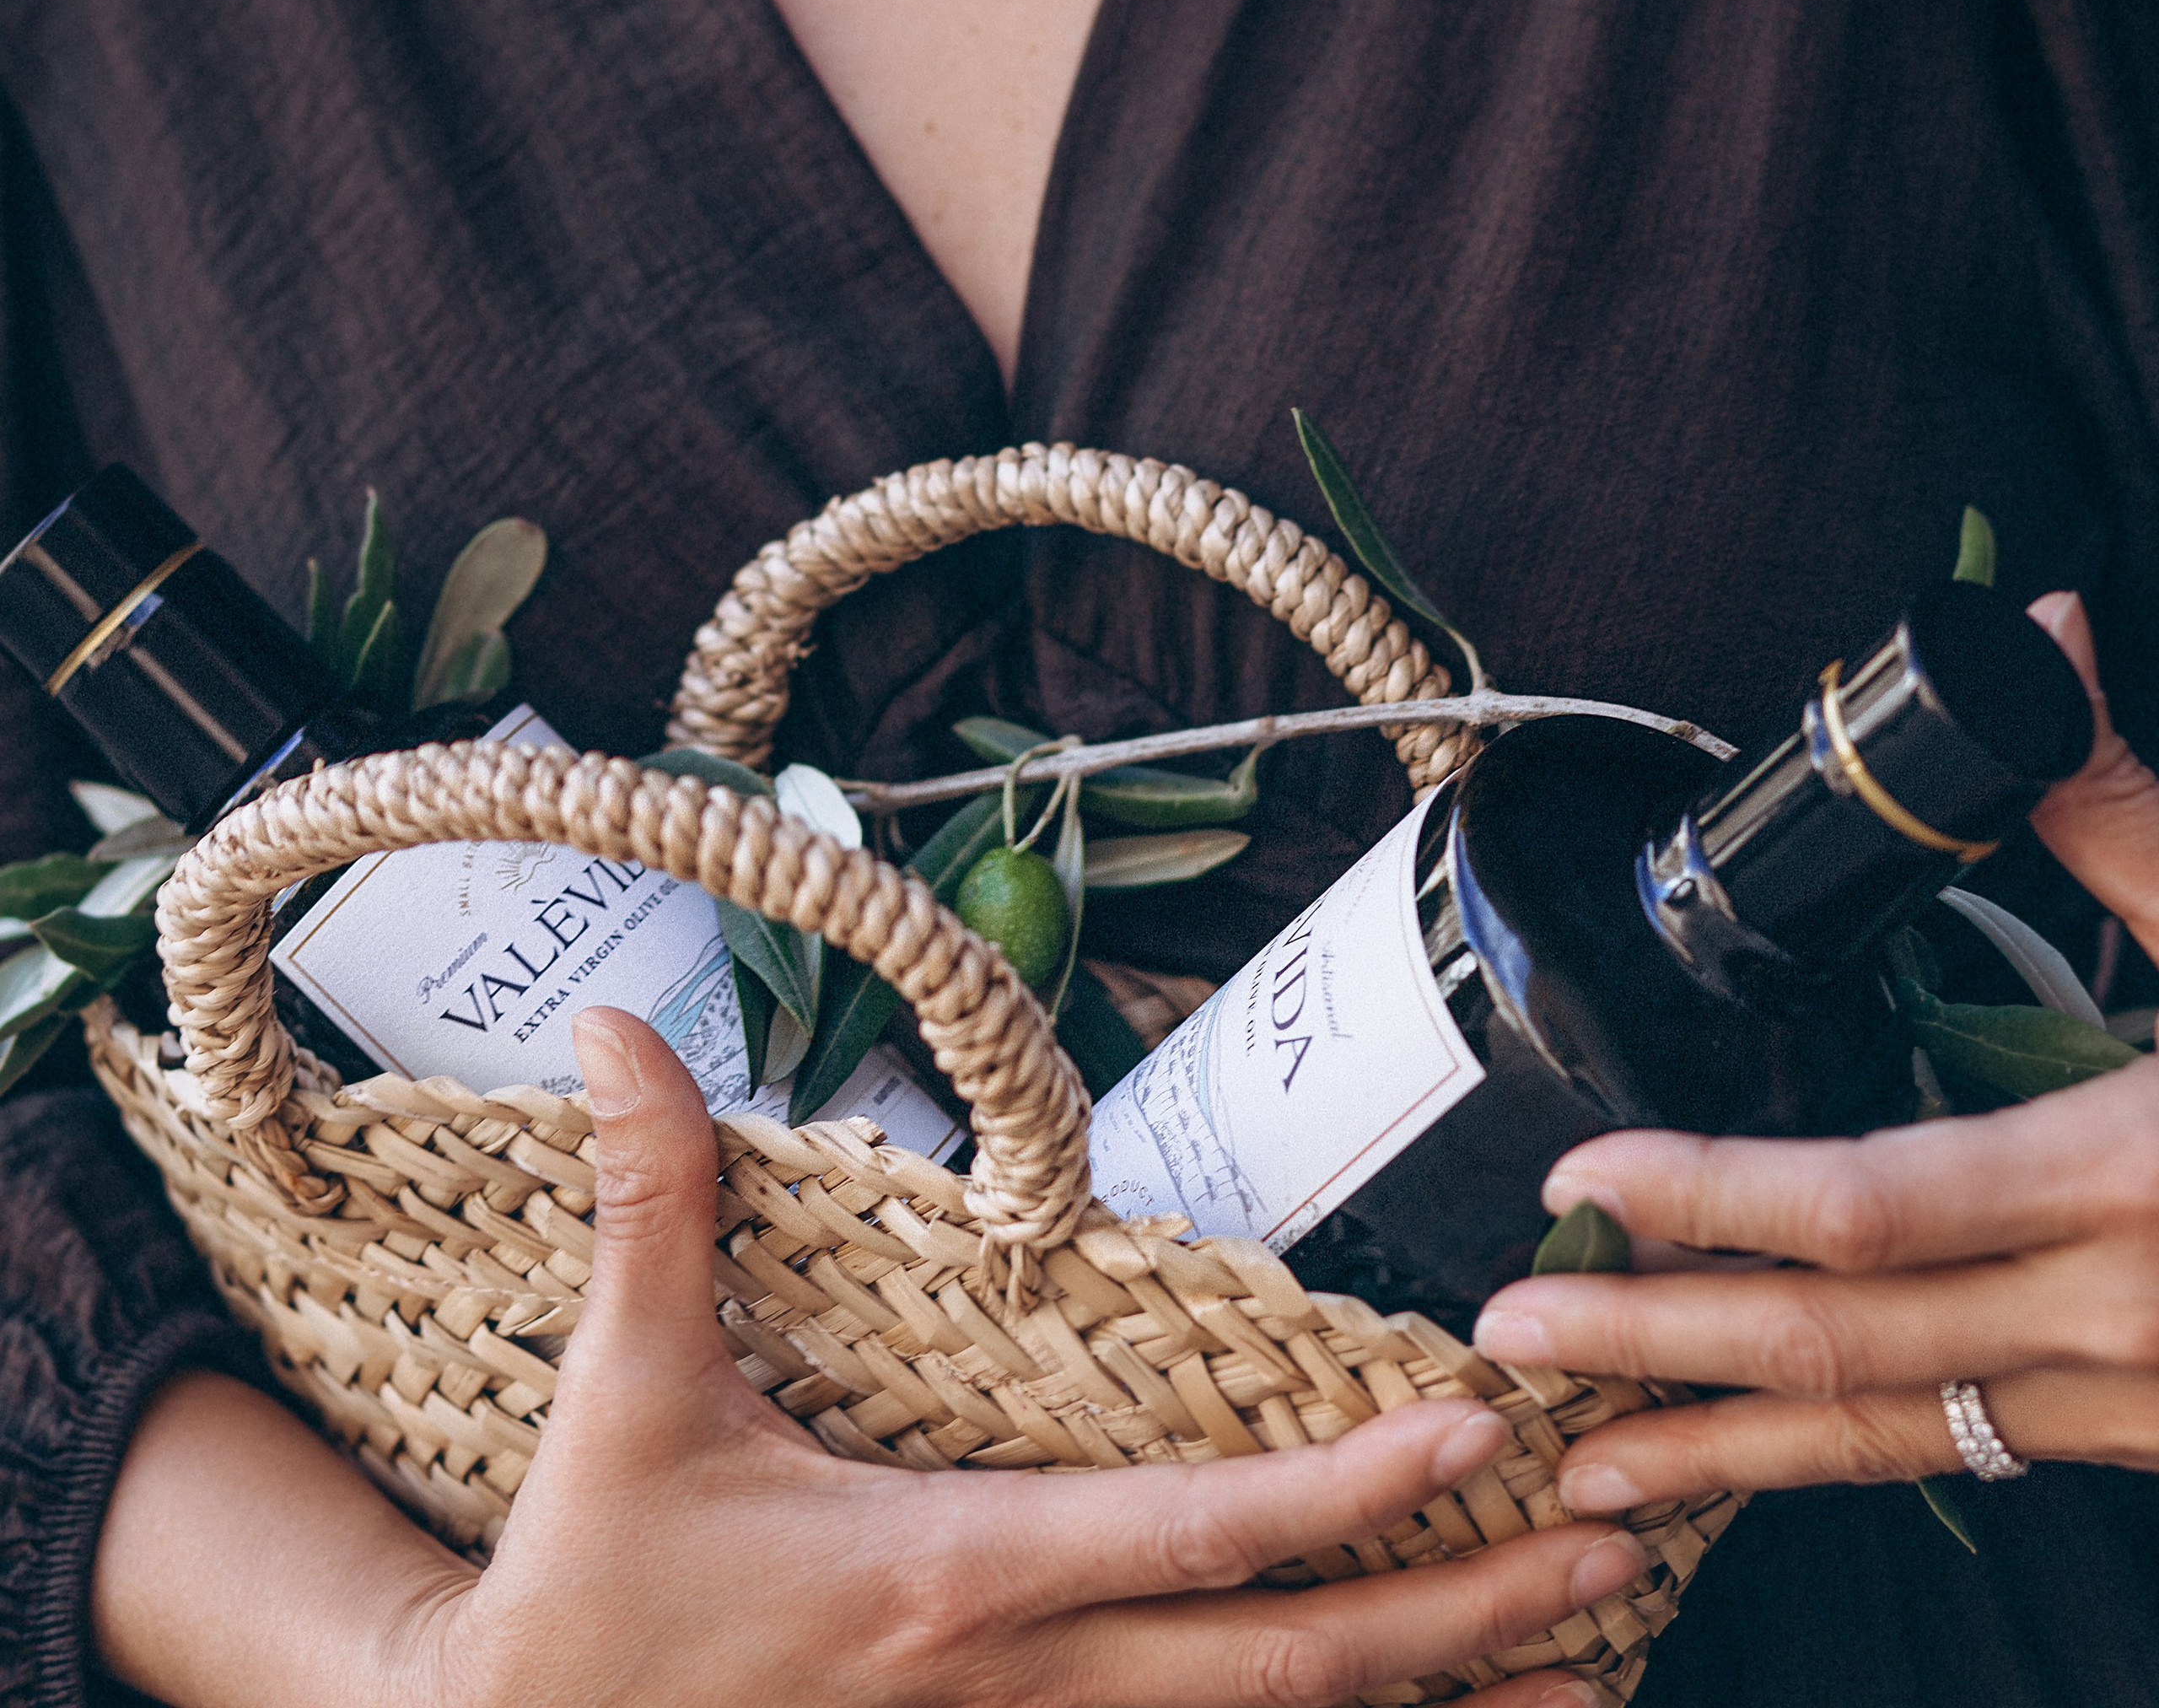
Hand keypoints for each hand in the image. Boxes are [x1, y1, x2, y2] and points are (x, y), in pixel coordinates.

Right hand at [397, 1007, 1647, 1707]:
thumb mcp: (624, 1394)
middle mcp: (1020, 1690)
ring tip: (1589, 1669)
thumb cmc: (593, 1595)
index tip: (1476, 1431)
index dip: (1346, 1488)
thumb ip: (652, 1205)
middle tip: (1618, 1547)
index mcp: (955, 1577)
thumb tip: (618, 1031)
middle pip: (1288, 1672)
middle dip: (1468, 1616)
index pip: (1195, 1538)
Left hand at [1467, 594, 2158, 1515]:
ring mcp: (2144, 1403)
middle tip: (1501, 1352)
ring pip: (1900, 1443)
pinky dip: (1848, 1460)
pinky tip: (1759, 1455)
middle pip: (1851, 1354)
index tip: (1579, 1178)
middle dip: (1661, 1359)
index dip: (1713, 1199)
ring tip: (1584, 1464)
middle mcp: (2127, 1317)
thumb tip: (2033, 645)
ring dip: (1729, 1455)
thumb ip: (2121, 812)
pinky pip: (1971, 1456)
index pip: (1877, 1206)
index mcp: (2139, 1172)